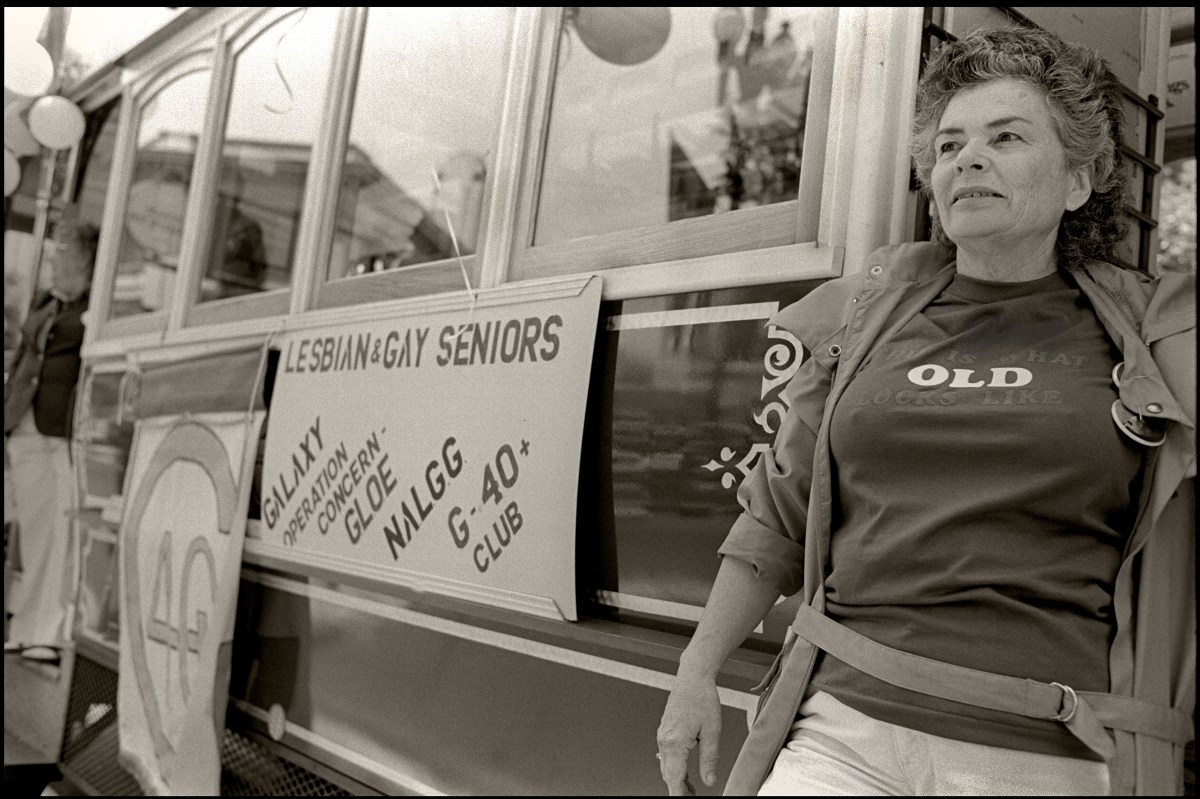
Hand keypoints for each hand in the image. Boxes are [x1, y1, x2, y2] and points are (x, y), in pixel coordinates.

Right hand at [656, 674, 721, 794]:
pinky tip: (685, 770)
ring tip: (692, 789)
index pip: (674, 778)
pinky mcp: (664, 731)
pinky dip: (674, 767)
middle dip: (679, 789)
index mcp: (675, 742)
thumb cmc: (703, 698)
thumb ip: (710, 758)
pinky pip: (666, 755)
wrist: (692, 677)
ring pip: (666, 766)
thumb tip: (710, 781)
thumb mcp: (712, 731)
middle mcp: (664, 740)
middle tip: (693, 797)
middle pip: (668, 775)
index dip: (680, 794)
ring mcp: (662, 735)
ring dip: (677, 779)